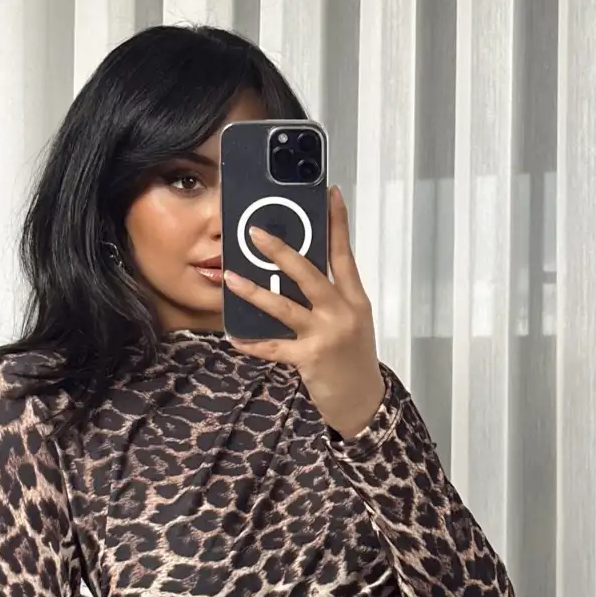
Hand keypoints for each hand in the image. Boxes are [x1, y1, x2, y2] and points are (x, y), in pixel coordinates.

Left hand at [224, 185, 385, 437]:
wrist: (364, 402)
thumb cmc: (354, 359)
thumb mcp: (352, 322)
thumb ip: (331, 298)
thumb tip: (297, 273)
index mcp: (355, 299)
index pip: (345, 254)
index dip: (337, 223)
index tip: (330, 194)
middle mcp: (342, 312)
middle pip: (310, 274)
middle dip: (281, 252)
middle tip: (256, 233)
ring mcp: (326, 335)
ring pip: (286, 307)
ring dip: (255, 292)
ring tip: (231, 278)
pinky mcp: (310, 358)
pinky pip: (274, 347)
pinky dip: (253, 343)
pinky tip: (235, 336)